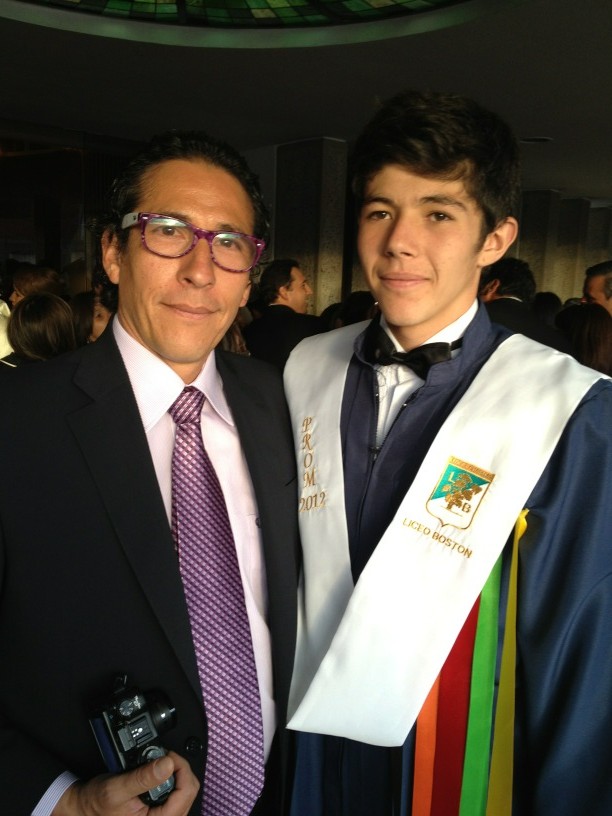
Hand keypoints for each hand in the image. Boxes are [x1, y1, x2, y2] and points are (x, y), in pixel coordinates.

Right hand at [53, 752, 199, 815]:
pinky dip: (170, 778)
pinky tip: (158, 773)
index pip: (186, 792)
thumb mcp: (117, 788)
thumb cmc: (97, 804)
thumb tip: (168, 763)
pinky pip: (177, 792)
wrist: (85, 808)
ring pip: (185, 789)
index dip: (181, 768)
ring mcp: (163, 815)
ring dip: (175, 773)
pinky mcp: (161, 810)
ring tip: (158, 765)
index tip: (168, 756)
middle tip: (163, 757)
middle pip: (189, 789)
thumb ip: (142, 777)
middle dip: (178, 768)